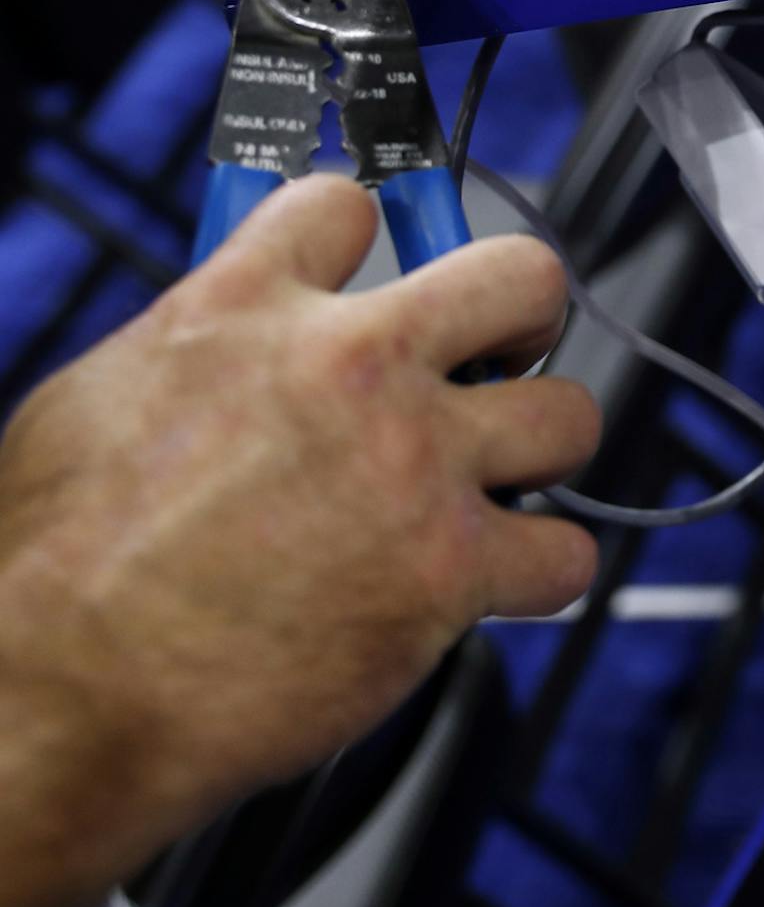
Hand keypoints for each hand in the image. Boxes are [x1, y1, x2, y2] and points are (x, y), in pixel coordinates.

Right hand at [0, 177, 599, 906]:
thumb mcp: (91, 405)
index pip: (347, 205)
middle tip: (500, 355)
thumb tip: (237, 336)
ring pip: (568, 414)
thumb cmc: (48, 574)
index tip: (379, 272)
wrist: (56, 700)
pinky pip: (562, 552)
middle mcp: (350, 367)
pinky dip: (538, 571)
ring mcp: (412, 464)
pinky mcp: (450, 568)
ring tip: (497, 481)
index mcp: (245, 309)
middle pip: (519, 275)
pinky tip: (496, 584)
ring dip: (540, 448)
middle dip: (520, 313)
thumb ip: (196, 349)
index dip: (368, 237)